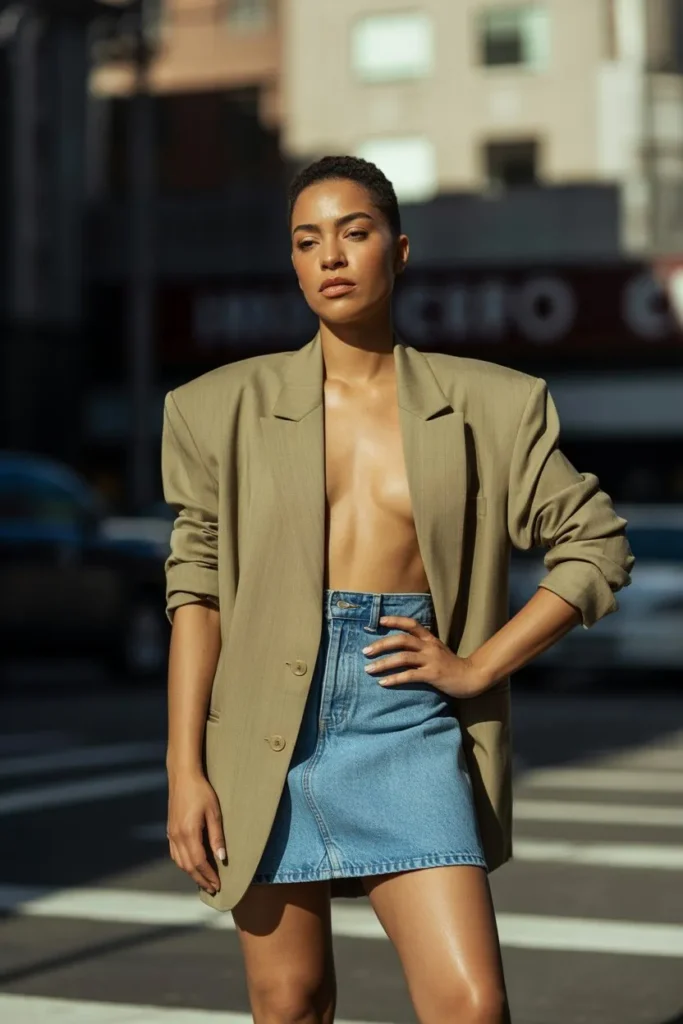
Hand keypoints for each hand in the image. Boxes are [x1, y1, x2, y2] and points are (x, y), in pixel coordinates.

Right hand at [166, 772, 225, 894]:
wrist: (183, 777)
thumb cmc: (201, 792)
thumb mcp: (214, 813)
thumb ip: (217, 836)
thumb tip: (222, 858)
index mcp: (188, 833)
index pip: (199, 862)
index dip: (208, 876)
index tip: (218, 885)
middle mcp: (177, 837)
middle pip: (188, 866)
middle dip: (200, 879)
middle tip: (213, 888)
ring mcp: (171, 834)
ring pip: (180, 862)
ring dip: (191, 873)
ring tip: (203, 880)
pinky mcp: (170, 830)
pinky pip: (175, 853)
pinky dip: (183, 863)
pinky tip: (191, 865)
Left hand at [362, 615, 489, 698]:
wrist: (472, 677)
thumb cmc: (452, 665)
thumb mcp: (437, 650)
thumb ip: (422, 646)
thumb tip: (401, 647)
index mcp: (430, 639)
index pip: (411, 624)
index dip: (395, 621)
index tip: (380, 621)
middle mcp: (429, 647)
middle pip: (401, 640)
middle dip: (381, 644)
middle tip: (366, 651)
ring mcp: (431, 660)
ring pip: (402, 658)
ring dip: (383, 663)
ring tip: (369, 668)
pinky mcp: (433, 675)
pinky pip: (409, 675)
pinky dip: (394, 678)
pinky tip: (383, 682)